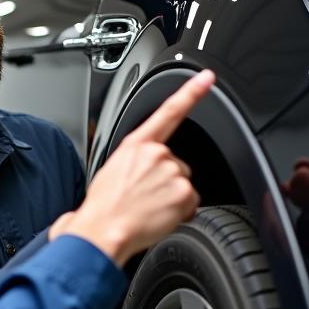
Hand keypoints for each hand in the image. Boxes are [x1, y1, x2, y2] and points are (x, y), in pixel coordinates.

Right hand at [51, 69, 213, 265]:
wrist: (101, 231)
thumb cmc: (102, 208)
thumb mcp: (112, 172)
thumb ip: (134, 163)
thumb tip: (144, 174)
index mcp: (136, 145)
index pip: (168, 112)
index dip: (191, 92)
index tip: (207, 78)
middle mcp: (156, 153)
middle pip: (177, 165)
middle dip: (166, 182)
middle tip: (144, 198)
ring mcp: (171, 171)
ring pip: (183, 185)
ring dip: (171, 200)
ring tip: (147, 210)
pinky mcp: (183, 192)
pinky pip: (191, 204)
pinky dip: (179, 214)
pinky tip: (157, 217)